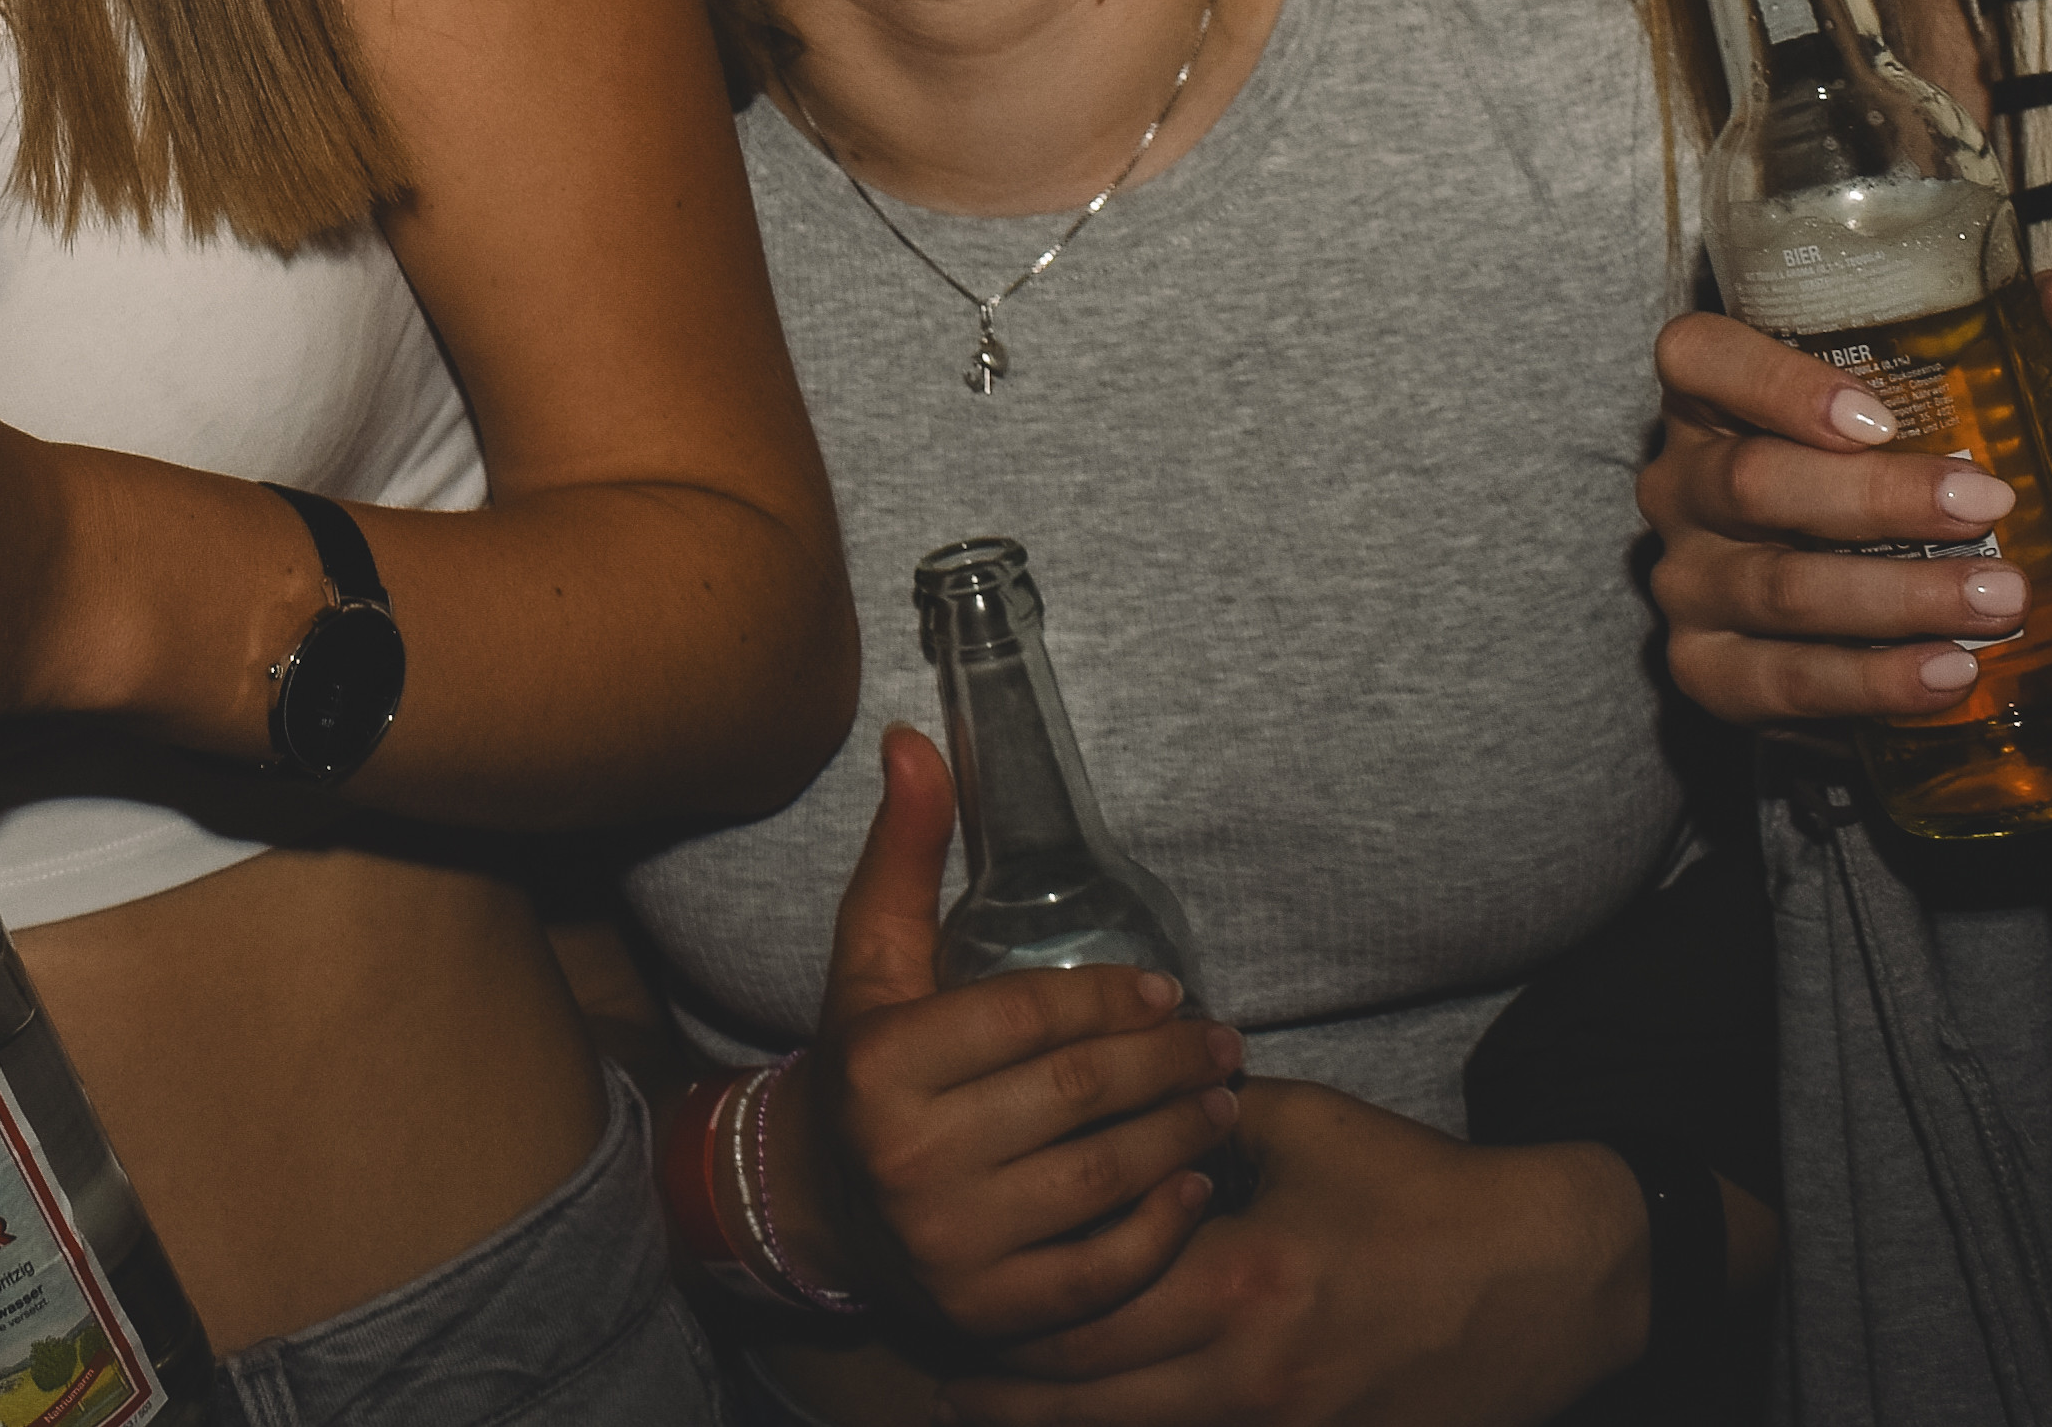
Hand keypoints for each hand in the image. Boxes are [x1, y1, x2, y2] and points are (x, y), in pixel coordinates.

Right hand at [784, 728, 1246, 1342]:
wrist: (826, 1205)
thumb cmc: (869, 1065)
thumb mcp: (873, 959)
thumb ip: (902, 852)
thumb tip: (914, 739)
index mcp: (880, 1063)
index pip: (1028, 1019)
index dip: (1111, 999)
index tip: (1169, 992)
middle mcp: (908, 1157)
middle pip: (1078, 1096)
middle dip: (1168, 1063)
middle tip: (1225, 1042)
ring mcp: (949, 1244)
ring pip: (1101, 1178)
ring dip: (1182, 1135)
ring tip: (1222, 1101)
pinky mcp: (986, 1312)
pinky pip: (1099, 1271)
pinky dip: (1159, 1229)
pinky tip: (1192, 1186)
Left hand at [943, 1086, 1648, 1426]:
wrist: (1545, 1282)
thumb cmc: (1424, 1190)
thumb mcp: (1306, 1125)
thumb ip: (1202, 1116)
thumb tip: (1125, 1096)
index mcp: (1239, 1273)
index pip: (1084, 1299)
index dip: (1006, 1302)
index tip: (945, 1285)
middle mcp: (1248, 1367)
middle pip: (1088, 1392)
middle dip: (1005, 1382)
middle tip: (936, 1359)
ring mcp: (1282, 1425)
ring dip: (1053, 1423)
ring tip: (980, 1404)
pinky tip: (1096, 1420)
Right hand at [1634, 273, 2051, 735]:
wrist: (1843, 586)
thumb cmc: (1881, 467)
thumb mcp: (1932, 391)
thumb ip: (2008, 335)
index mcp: (1711, 394)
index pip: (1699, 358)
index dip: (1773, 382)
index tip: (1881, 416)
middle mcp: (1680, 484)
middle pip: (1754, 483)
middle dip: (1879, 499)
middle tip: (1991, 503)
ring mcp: (1686, 582)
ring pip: (1779, 589)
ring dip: (1900, 598)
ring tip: (2002, 600)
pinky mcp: (1708, 671)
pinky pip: (1781, 683)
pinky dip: (1872, 684)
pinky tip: (1949, 674)